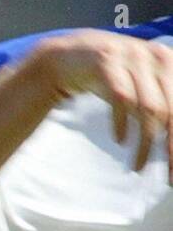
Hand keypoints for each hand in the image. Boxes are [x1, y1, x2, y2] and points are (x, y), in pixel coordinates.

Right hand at [31, 29, 172, 178]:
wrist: (69, 55)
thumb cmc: (111, 76)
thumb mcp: (142, 87)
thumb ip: (162, 106)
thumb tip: (171, 145)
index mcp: (171, 62)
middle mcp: (157, 55)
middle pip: (171, 109)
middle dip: (171, 146)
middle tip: (168, 175)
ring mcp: (131, 55)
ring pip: (148, 107)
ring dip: (146, 142)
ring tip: (139, 165)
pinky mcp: (107, 60)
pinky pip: (121, 97)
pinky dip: (122, 122)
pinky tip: (121, 140)